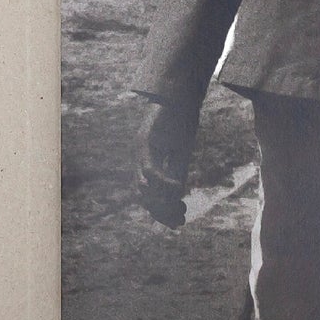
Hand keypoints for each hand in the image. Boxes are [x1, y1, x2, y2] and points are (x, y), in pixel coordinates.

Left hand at [136, 96, 200, 227]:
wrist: (178, 97)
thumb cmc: (179, 124)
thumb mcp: (179, 153)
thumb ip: (175, 172)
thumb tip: (176, 196)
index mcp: (145, 165)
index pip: (148, 198)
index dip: (162, 213)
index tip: (180, 222)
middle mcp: (138, 161)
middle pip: (142, 197)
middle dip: (161, 211)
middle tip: (181, 217)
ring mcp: (139, 150)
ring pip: (141, 186)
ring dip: (160, 198)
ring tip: (178, 202)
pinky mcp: (144, 140)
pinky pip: (149, 167)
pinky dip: (162, 180)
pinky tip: (176, 184)